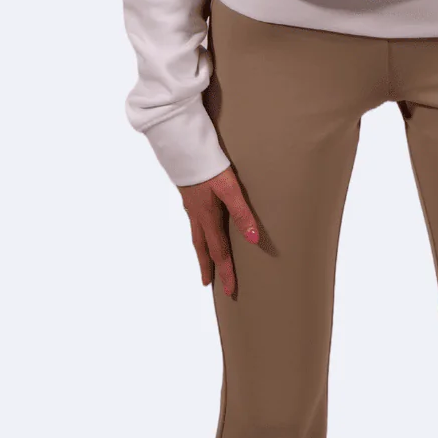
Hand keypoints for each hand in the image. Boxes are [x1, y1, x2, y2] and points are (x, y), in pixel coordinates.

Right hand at [178, 165, 259, 297]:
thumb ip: (242, 212)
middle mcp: (197, 216)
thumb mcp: (229, 188)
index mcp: (208, 218)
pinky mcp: (189, 196)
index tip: (229, 290)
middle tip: (209, 284)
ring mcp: (191, 207)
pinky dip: (198, 235)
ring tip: (204, 262)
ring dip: (201, 252)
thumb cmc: (208, 166)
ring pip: (196, 236)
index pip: (219, 252)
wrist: (183, 147)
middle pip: (203, 248)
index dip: (225, 272)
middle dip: (208, 267)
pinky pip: (194, 223)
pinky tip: (200, 228)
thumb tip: (253, 239)